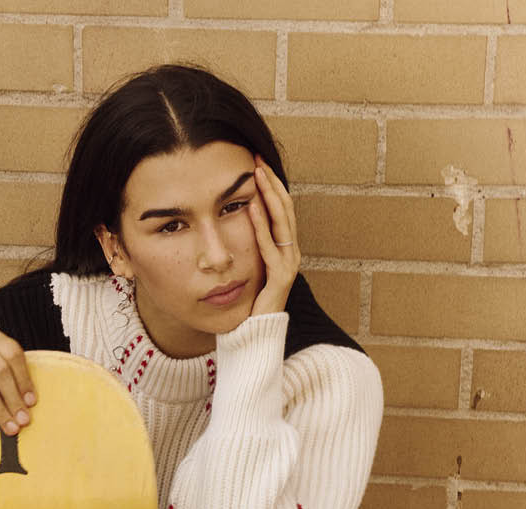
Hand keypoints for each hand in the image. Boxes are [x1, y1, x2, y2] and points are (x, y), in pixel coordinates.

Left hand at [248, 156, 300, 317]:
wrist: (257, 332)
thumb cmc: (251, 300)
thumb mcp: (250, 265)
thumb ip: (250, 244)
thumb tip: (235, 217)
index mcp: (285, 247)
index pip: (282, 208)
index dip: (272, 185)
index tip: (257, 163)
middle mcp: (291, 252)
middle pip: (285, 209)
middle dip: (272, 182)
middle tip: (258, 159)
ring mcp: (288, 264)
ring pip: (282, 222)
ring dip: (269, 196)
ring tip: (257, 174)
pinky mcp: (280, 277)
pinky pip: (270, 246)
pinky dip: (261, 225)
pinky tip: (252, 207)